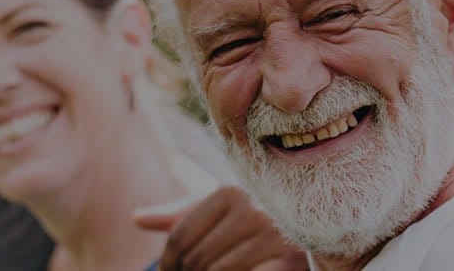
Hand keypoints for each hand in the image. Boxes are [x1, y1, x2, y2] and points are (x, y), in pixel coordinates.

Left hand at [135, 186, 308, 270]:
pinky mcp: (289, 260)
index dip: (167, 264)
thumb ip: (181, 216)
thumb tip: (137, 219)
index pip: (180, 235)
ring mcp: (273, 233)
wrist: (316, 227)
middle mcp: (253, 207)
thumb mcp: (222, 215)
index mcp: (231, 190)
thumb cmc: (258, 224)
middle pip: (196, 257)